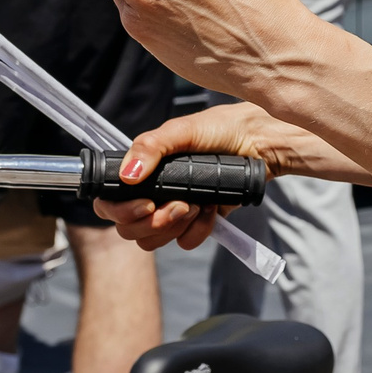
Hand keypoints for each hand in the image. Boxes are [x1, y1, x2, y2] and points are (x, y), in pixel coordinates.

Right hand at [95, 101, 371, 249]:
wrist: (260, 144)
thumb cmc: (221, 129)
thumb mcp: (183, 131)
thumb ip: (151, 147)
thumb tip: (126, 176)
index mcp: (144, 173)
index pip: (110, 204)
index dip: (120, 212)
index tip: (145, 205)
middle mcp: (154, 194)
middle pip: (130, 229)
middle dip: (152, 221)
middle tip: (179, 204)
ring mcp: (175, 210)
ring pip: (154, 240)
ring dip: (174, 226)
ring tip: (195, 204)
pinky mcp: (199, 222)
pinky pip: (185, 242)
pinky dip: (198, 230)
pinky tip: (211, 210)